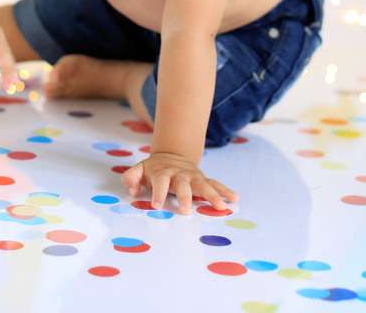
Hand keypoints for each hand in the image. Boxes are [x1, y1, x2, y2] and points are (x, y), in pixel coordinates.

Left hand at [120, 152, 238, 213]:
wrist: (171, 154)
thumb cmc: (153, 169)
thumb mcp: (138, 169)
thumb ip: (131, 178)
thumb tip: (134, 191)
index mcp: (162, 172)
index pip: (160, 181)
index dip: (158, 192)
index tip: (156, 205)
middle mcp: (179, 174)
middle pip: (183, 184)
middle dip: (185, 197)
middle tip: (186, 211)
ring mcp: (193, 176)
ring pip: (203, 185)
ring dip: (212, 195)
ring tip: (221, 207)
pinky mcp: (202, 179)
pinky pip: (215, 184)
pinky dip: (225, 191)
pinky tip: (234, 199)